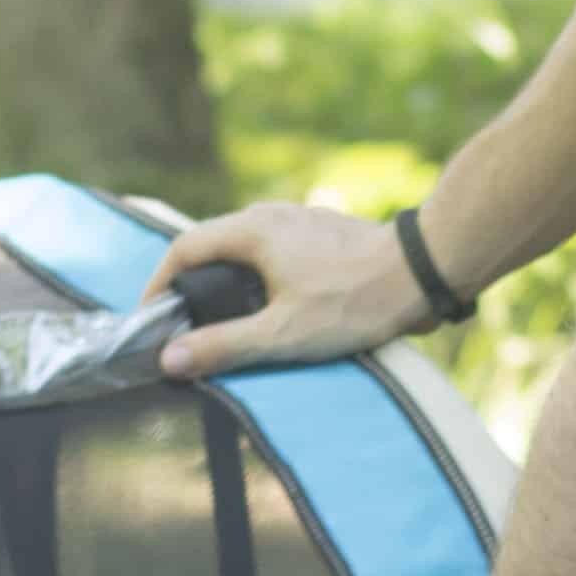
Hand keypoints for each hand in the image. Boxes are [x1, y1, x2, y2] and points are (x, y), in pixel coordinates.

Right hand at [147, 199, 436, 377]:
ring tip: (226, 323)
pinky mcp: (323, 235)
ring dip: (227, 283)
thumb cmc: (355, 300)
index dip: (159, 285)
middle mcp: (270, 215)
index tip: (152, 319)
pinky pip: (274, 253)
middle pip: (212, 246)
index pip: (183, 249)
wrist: (424, 271)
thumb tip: (169, 359)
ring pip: (245, 249)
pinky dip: (259, 279)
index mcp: (251, 230)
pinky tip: (275, 310)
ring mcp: (299, 221)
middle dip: (192, 286)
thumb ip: (223, 346)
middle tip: (185, 326)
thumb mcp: (283, 334)